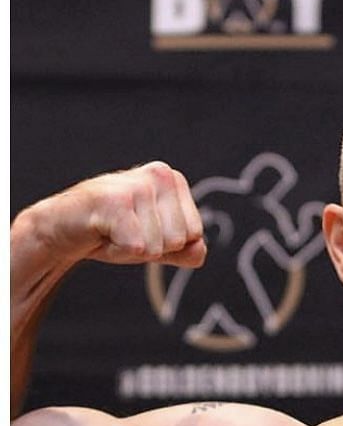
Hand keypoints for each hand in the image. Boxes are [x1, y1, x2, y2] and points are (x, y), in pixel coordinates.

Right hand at [28, 162, 205, 267]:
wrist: (61, 228)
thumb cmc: (112, 232)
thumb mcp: (158, 244)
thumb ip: (187, 250)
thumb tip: (199, 248)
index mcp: (173, 180)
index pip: (195, 234)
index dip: (166, 244)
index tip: (140, 230)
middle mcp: (159, 174)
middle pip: (178, 240)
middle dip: (150, 247)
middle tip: (123, 231)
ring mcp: (136, 185)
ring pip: (157, 246)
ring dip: (130, 249)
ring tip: (112, 231)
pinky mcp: (114, 200)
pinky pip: (136, 247)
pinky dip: (117, 251)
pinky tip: (102, 233)